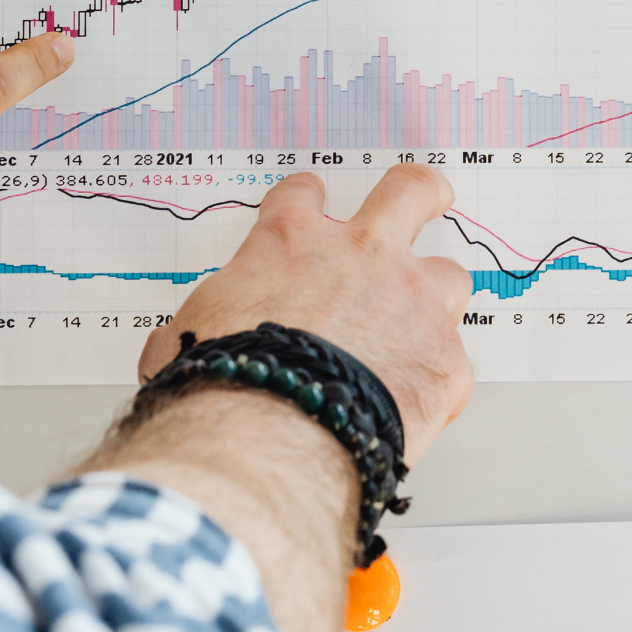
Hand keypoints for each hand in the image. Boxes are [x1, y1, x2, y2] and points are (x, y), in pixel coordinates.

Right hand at [135, 165, 473, 464]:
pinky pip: (450, 362)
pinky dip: (434, 380)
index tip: (311, 204)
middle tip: (427, 196)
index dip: (306, 200)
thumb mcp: (190, 333)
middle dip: (421, 192)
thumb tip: (181, 343)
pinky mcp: (444, 360)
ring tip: (424, 324)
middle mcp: (362, 256)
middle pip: (409, 193)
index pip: (302, 196)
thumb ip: (210, 321)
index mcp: (291, 241)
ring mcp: (412, 302)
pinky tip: (415, 402)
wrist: (270, 439)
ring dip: (436, 297)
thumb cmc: (224, 385)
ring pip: (448, 276)